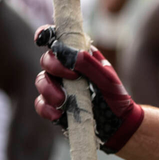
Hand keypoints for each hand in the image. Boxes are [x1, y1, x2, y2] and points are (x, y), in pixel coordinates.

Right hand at [34, 25, 144, 153]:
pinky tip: (58, 115)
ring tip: (63, 101)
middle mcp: (66, 69)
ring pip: (41, 81)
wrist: (117, 125)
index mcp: (80, 56)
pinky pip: (41, 103)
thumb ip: (90, 65)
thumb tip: (72, 54)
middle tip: (72, 77)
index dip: (46, 34)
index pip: (58, 39)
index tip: (41, 39)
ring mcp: (59, 87)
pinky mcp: (54, 106)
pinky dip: (46, 108)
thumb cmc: (115, 97)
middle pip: (47, 59)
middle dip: (54, 66)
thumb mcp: (108, 80)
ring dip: (48, 89)